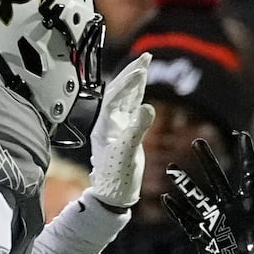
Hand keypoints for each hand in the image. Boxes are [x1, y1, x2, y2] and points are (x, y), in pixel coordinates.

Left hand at [89, 52, 156, 207]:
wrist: (114, 196)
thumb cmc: (117, 178)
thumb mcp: (128, 153)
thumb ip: (137, 129)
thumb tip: (148, 106)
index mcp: (104, 125)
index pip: (116, 97)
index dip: (128, 83)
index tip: (141, 70)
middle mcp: (109, 123)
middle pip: (119, 92)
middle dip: (132, 74)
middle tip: (145, 57)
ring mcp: (117, 128)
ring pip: (126, 98)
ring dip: (135, 82)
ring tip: (145, 65)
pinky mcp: (126, 134)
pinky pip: (132, 110)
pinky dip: (138, 96)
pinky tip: (143, 89)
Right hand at [162, 130, 253, 253]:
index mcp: (251, 208)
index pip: (248, 177)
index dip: (245, 157)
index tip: (242, 135)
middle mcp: (232, 211)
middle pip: (218, 181)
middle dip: (208, 162)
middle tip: (198, 142)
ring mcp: (217, 224)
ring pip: (199, 198)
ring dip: (186, 184)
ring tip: (173, 168)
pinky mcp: (205, 239)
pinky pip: (189, 222)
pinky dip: (179, 212)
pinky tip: (168, 199)